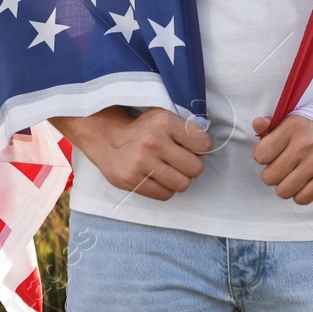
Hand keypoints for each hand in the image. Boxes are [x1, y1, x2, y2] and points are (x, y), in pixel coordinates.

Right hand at [49, 106, 211, 200]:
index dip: (201, 148)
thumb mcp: (163, 116)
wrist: (105, 136)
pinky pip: (165, 195)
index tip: (190, 147)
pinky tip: (156, 178)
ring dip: (179, 179)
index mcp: (164, 121)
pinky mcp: (131, 180)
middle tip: (180, 161)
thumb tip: (207, 149)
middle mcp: (153, 141)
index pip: (204, 144)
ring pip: (183, 184)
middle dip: (192, 166)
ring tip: (168, 170)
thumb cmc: (142, 128)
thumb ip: (185, 129)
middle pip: (196, 168)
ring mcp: (141, 163)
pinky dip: (165, 189)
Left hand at [251, 113, 312, 204]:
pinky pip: (302, 199)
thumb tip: (256, 125)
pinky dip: (302, 194)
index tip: (277, 154)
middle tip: (288, 168)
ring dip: (288, 187)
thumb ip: (272, 125)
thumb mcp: (295, 120)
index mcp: (293, 127)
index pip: (260, 155)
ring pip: (283, 191)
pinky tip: (308, 183)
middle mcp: (304, 144)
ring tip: (298, 176)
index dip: (266, 158)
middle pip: (269, 177)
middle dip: (276, 175)